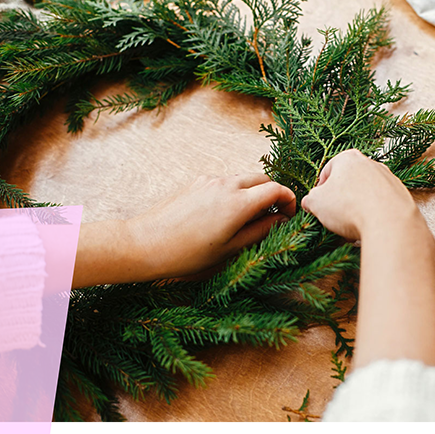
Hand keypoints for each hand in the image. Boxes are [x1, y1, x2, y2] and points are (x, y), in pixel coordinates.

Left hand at [73, 172, 295, 288]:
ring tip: (249, 217)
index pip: (276, 189)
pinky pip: (224, 181)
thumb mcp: (230, 249)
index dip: (289, 201)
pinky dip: (235, 192)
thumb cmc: (187, 254)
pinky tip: (225, 214)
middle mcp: (226, 184)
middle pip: (262, 179)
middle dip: (273, 194)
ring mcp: (209, 180)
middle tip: (274, 216)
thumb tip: (280, 220)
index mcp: (238, 203)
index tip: (289, 216)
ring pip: (243, 179)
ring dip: (253, 192)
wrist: (145, 244)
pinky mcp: (196, 182)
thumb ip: (260, 231)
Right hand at [301, 149, 420, 240]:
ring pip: (366, 194)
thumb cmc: (349, 207)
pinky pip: (381, 204)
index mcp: (348, 158)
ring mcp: (388, 178)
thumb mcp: (316, 203)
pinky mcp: (401, 194)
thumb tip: (309, 202)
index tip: (319, 204)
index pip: (327, 171)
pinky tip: (368, 228)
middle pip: (348, 182)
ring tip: (351, 226)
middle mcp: (370, 163)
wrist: (389, 222)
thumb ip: (309, 199)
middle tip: (334, 217)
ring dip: (357, 208)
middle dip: (340, 200)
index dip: (319, 190)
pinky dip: (374, 214)